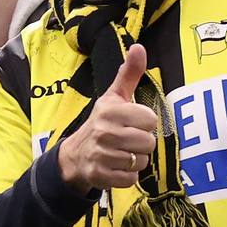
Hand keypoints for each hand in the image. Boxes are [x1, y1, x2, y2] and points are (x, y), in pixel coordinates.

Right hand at [51, 45, 161, 192]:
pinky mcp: (100, 175)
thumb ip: (129, 73)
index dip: (145, 123)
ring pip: (141, 161)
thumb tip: (139, 46)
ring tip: (122, 153)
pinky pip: (131, 179)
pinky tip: (116, 167)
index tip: (132, 123)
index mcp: (110, 111)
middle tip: (127, 140)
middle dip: (142, 143)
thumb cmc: (102, 122)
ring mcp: (101, 155)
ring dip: (136, 160)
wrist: (75, 155)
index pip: (150, 119)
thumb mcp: (114, 96)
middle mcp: (104, 132)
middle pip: (148, 142)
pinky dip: (127, 176)